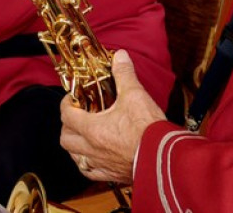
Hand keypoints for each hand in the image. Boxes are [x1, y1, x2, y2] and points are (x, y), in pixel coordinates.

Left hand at [59, 50, 167, 183]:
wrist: (167, 159)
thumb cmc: (149, 130)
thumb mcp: (135, 95)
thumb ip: (123, 74)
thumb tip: (119, 57)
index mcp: (93, 129)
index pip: (66, 116)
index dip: (66, 104)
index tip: (72, 98)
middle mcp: (93, 149)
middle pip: (65, 139)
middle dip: (67, 125)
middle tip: (76, 115)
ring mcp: (102, 164)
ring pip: (75, 157)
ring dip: (74, 146)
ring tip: (83, 135)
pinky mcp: (113, 175)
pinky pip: (91, 173)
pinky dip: (87, 164)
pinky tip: (94, 157)